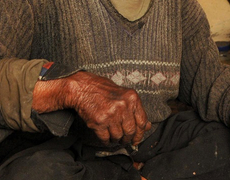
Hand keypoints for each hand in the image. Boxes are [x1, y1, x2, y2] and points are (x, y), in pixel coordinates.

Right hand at [33, 71, 151, 145]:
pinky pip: (105, 138)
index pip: (142, 122)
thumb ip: (135, 110)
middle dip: (127, 139)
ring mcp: (111, 115)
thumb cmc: (103, 90)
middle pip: (130, 131)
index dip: (140, 134)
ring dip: (116, 140)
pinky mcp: (98, 122)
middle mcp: (123, 106)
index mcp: (132, 98)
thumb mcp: (124, 95)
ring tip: (113, 137)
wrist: (82, 88)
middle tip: (124, 140)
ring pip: (118, 136)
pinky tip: (105, 138)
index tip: (137, 139)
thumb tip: (146, 126)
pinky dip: (106, 141)